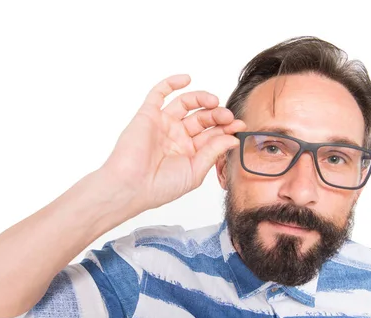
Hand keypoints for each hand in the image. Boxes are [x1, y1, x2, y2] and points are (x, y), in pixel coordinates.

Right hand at [100, 74, 245, 210]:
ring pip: (186, 103)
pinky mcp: (148, 115)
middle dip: (218, 115)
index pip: (213, 135)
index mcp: (189, 153)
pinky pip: (159, 93)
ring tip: (214, 102)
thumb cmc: (159, 187)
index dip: (227, 129)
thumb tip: (232, 138)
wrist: (131, 186)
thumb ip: (212, 152)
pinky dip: (172, 83)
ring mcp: (163, 124)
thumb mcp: (194, 172)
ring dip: (203, 99)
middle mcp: (177, 137)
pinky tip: (187, 79)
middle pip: (203, 118)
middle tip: (227, 117)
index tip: (239, 126)